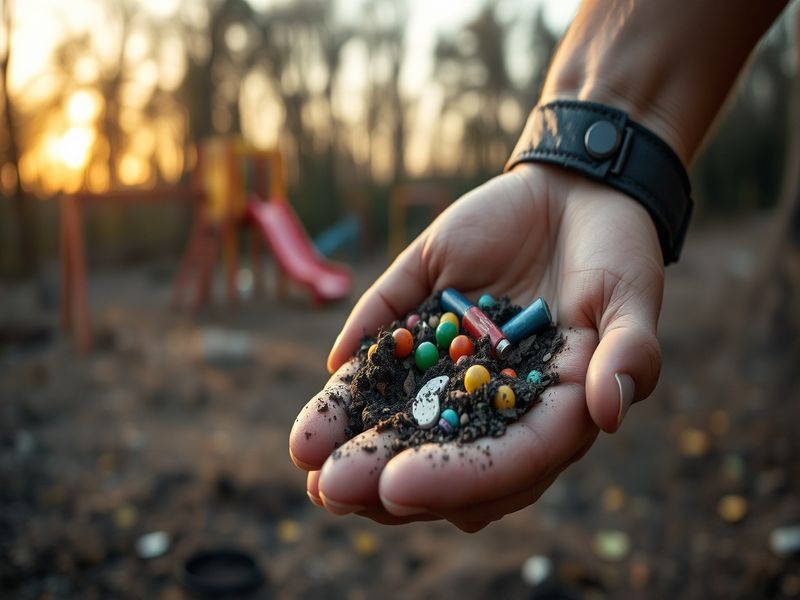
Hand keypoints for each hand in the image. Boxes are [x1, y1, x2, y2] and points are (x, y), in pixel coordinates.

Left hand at [289, 164, 663, 530]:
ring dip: (354, 429)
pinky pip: (389, 334)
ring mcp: (453, 356)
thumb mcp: (631, 301)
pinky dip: (359, 356)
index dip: (454, 479)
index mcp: (547, 411)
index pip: (503, 461)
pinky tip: (330, 377)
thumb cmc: (617, 252)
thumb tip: (608, 411)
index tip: (399, 485)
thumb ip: (627, 354)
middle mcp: (491, 395)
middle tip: (331, 488)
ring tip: (305, 453)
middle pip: (439, 450)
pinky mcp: (426, 309)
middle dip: (384, 473)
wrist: (577, 193)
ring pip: (402, 403)